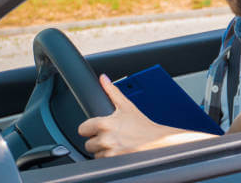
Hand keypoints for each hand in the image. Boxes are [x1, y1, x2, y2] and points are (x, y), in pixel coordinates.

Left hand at [78, 74, 193, 157]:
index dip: (90, 128)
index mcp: (105, 124)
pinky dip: (109, 157)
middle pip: (88, 143)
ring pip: (95, 153)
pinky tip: (119, 150)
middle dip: (98, 140)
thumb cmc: (144, 126)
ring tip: (117, 143)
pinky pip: (102, 161)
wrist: (158, 141)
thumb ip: (112, 91)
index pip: (82, 128)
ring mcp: (109, 152)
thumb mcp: (127, 106)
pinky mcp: (113, 162)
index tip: (98, 128)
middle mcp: (105, 139)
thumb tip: (103, 79)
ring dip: (104, 150)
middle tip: (112, 136)